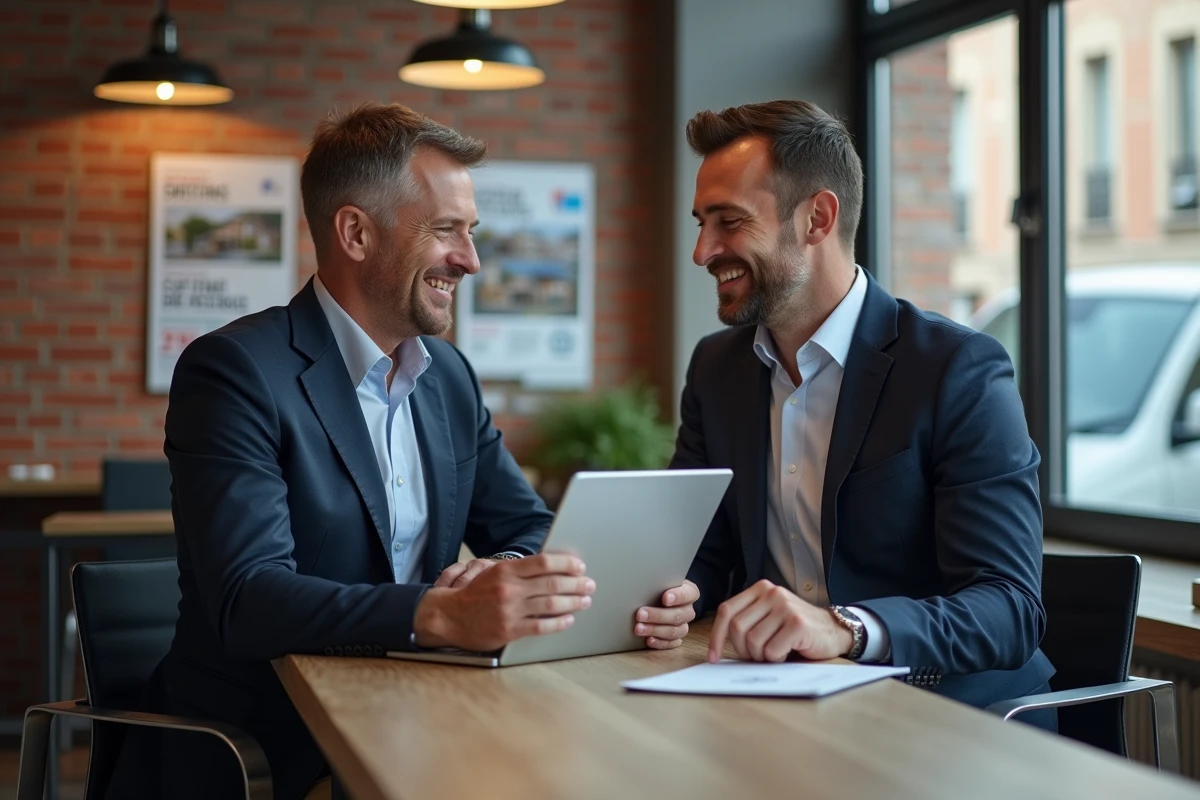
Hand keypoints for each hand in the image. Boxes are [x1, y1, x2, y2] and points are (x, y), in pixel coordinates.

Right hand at [413, 553, 594, 651]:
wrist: (449, 616)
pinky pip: (541, 626)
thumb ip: (520, 571)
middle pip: (552, 583)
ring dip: (573, 602)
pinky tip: (569, 620)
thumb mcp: (494, 573)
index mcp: (506, 570)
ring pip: (551, 605)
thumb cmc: (475, 594)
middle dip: (576, 584)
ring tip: (584, 601)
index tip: (580, 566)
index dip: (566, 564)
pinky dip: (559, 623)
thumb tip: (553, 567)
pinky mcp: (509, 630)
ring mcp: (510, 610)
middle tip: (589, 585)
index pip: (544, 562)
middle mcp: (509, 588)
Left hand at [633, 580, 697, 649]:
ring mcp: (683, 625)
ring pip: (675, 631)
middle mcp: (688, 610)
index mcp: (689, 592)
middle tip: (640, 614)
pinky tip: (648, 640)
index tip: (665, 598)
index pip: (689, 594)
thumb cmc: (660, 587)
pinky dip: (660, 643)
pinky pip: (671, 643)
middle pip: (678, 615)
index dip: (678, 597)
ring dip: (655, 630)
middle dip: (658, 615)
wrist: (660, 598)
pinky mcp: (676, 638)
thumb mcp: (661, 580)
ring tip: (639, 628)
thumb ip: (658, 582)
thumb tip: (641, 583)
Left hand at [708, 580, 851, 663]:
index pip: (727, 611)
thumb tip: (716, 647)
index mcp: (760, 590)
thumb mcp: (769, 618)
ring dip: (761, 656)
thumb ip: (748, 622)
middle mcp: (772, 593)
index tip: (713, 657)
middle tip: (758, 657)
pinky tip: (788, 653)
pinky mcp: (797, 624)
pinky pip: (771, 651)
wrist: (834, 631)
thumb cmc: (796, 630)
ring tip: (776, 653)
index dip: (716, 636)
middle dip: (743, 650)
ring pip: (753, 641)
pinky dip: (776, 659)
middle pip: (737, 628)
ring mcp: (785, 607)